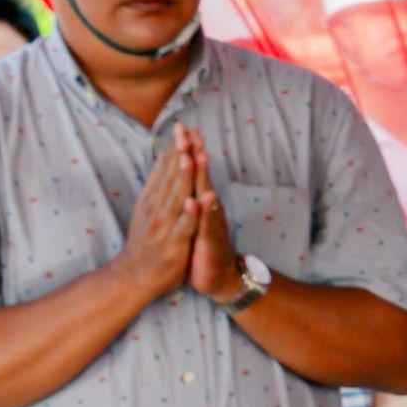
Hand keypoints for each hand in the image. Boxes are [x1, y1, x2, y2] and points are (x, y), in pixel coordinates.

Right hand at [126, 131, 210, 301]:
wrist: (135, 274)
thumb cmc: (146, 239)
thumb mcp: (148, 205)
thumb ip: (158, 181)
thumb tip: (165, 154)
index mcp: (153, 198)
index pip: (165, 168)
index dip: (174, 147)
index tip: (182, 126)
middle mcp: (156, 208)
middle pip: (170, 177)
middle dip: (179, 154)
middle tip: (185, 131)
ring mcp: (164, 225)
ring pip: (176, 197)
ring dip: (183, 177)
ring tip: (190, 156)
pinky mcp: (172, 243)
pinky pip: (183, 226)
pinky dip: (190, 214)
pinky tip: (195, 201)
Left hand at [178, 130, 243, 304]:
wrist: (221, 277)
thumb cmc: (205, 245)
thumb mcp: (197, 218)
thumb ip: (193, 195)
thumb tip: (188, 173)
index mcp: (201, 202)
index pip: (194, 173)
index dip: (190, 151)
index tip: (185, 129)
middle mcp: (209, 209)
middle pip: (202, 177)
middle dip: (196, 154)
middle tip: (193, 132)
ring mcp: (211, 224)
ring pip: (207, 196)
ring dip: (203, 176)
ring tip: (198, 155)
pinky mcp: (211, 242)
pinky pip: (207, 225)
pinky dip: (203, 212)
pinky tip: (199, 200)